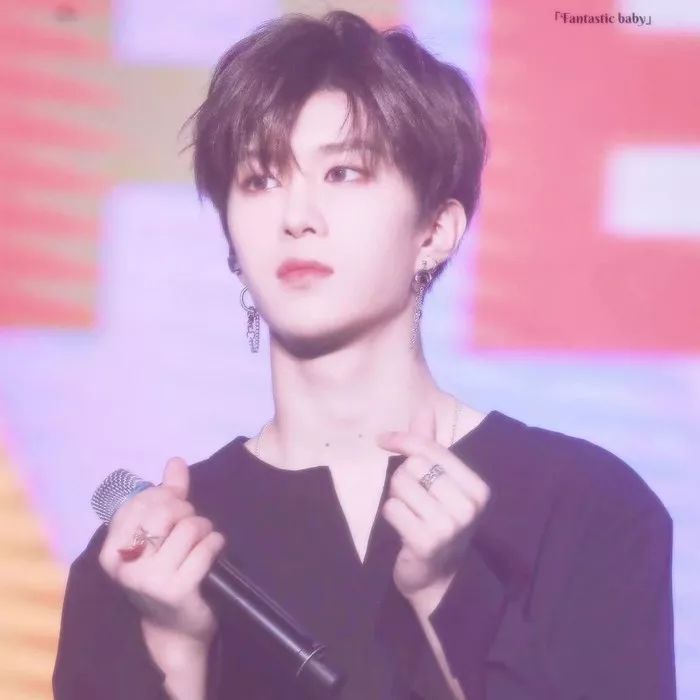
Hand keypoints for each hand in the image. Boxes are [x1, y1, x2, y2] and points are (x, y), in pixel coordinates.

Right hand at [98, 457, 226, 646]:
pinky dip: (215, 544)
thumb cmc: (166, 572)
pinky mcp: (176, 590)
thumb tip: (175, 461)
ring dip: (204, 529)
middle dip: (186, 512)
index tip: (174, 510)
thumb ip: (167, 495)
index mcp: (111, 550)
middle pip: (166, 510)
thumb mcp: (160, 532)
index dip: (166, 497)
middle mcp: (124, 565)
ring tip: (202, 542)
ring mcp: (148, 579)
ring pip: (189, 527)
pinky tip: (213, 552)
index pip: (142, 500)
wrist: (176, 627)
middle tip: (190, 528)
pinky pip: (206, 548)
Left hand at [376, 403, 490, 609]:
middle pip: (412, 467)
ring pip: (400, 486)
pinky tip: (404, 529)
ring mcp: (450, 526)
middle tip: (413, 500)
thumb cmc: (438, 522)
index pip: (431, 449)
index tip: (383, 439)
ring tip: (410, 515)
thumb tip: (423, 408)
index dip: (403, 439)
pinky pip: (391, 509)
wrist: (439, 579)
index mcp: (477, 488)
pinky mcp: (427, 542)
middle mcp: (469, 506)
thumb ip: (431, 445)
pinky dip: (391, 516)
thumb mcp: (440, 482)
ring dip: (396, 498)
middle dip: (403, 479)